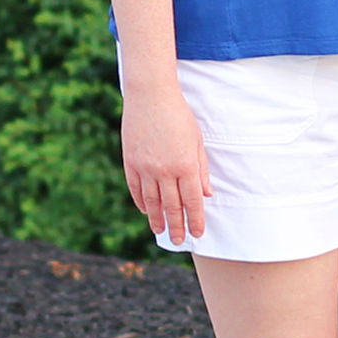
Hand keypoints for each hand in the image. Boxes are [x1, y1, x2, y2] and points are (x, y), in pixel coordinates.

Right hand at [121, 87, 212, 244]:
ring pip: (152, 202)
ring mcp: (145, 168)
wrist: (150, 96)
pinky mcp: (130, 162)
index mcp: (186, 165)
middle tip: (178, 241)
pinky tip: (146, 211)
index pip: (192, 201)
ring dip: (157, 219)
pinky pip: (136, 189)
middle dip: (176, 226)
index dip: (195, 220)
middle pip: (172, 207)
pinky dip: (141, 203)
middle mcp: (165, 171)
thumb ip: (201, 169)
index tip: (197, 233)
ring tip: (160, 231)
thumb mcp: (197, 141)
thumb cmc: (179, 116)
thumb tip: (206, 195)